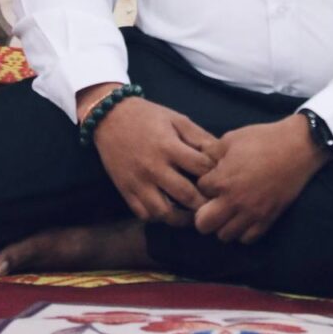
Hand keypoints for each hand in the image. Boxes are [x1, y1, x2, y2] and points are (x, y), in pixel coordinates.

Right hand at [78, 85, 219, 226]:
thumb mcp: (176, 119)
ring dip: (182, 217)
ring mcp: (138, 182)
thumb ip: (199, 136)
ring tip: (192, 213)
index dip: (215, 173)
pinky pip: (144, 214)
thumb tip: (220, 154)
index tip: (222, 178)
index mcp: (169, 146)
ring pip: (164, 213)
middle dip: (204, 202)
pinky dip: (158, 217)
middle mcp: (154, 167)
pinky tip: (169, 210)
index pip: (200, 167)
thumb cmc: (148, 116)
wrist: (110, 117)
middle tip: (215, 205)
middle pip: (186, 195)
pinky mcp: (126, 191)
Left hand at [194, 114, 328, 244]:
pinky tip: (244, 216)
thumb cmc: (263, 139)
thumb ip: (212, 152)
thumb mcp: (231, 138)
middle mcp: (234, 201)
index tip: (212, 178)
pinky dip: (242, 231)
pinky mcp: (268, 219)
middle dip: (203, 213)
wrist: (297, 147)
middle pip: (203, 224)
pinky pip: (247, 239)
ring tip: (229, 209)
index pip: (198, 191)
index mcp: (222, 180)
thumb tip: (202, 160)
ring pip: (224, 235)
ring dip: (223, 224)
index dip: (204, 183)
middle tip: (213, 202)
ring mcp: (251, 213)